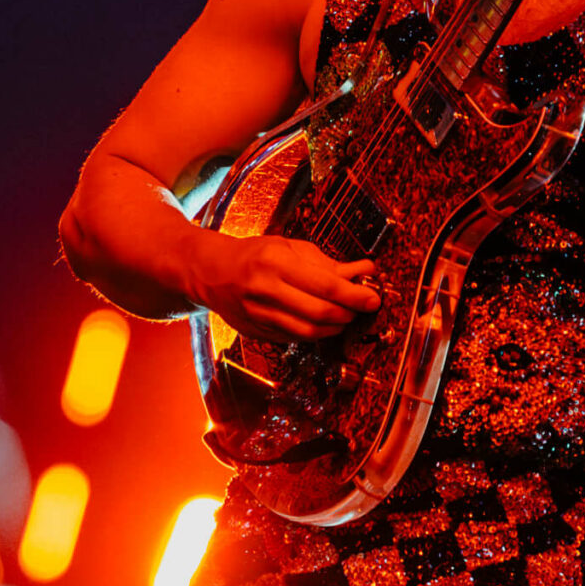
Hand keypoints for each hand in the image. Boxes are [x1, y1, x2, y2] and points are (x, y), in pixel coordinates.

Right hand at [189, 234, 379, 341]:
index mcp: (275, 261)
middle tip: (362, 307)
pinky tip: (324, 324)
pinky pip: (293, 338)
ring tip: (345, 317)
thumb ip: (326, 262)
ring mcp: (258, 314)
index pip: (325, 285)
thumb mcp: (288, 247)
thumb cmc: (253, 255)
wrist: (211, 271)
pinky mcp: (255, 332)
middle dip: (348, 313)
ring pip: (308, 332)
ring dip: (334, 327)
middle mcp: (264, 289)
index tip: (373, 298)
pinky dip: (315, 333)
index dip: (355, 295)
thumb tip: (362, 271)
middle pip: (320, 312)